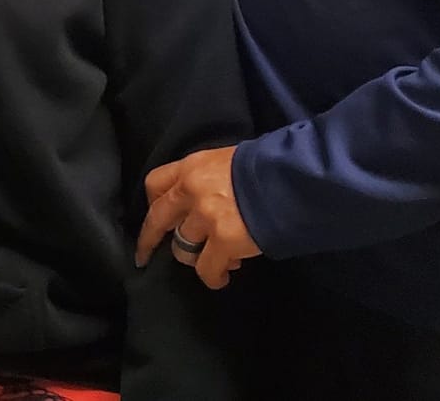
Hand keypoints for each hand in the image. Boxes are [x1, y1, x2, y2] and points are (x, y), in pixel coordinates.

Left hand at [136, 144, 259, 289]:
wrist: (293, 179)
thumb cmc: (267, 167)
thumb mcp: (229, 162)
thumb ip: (210, 181)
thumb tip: (205, 203)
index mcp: (192, 167)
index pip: (155, 183)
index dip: (154, 204)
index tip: (155, 217)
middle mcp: (191, 190)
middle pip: (157, 219)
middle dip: (149, 240)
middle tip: (145, 256)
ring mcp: (205, 217)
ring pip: (182, 248)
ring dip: (195, 257)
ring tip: (215, 260)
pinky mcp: (223, 241)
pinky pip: (206, 268)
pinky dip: (214, 276)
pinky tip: (225, 276)